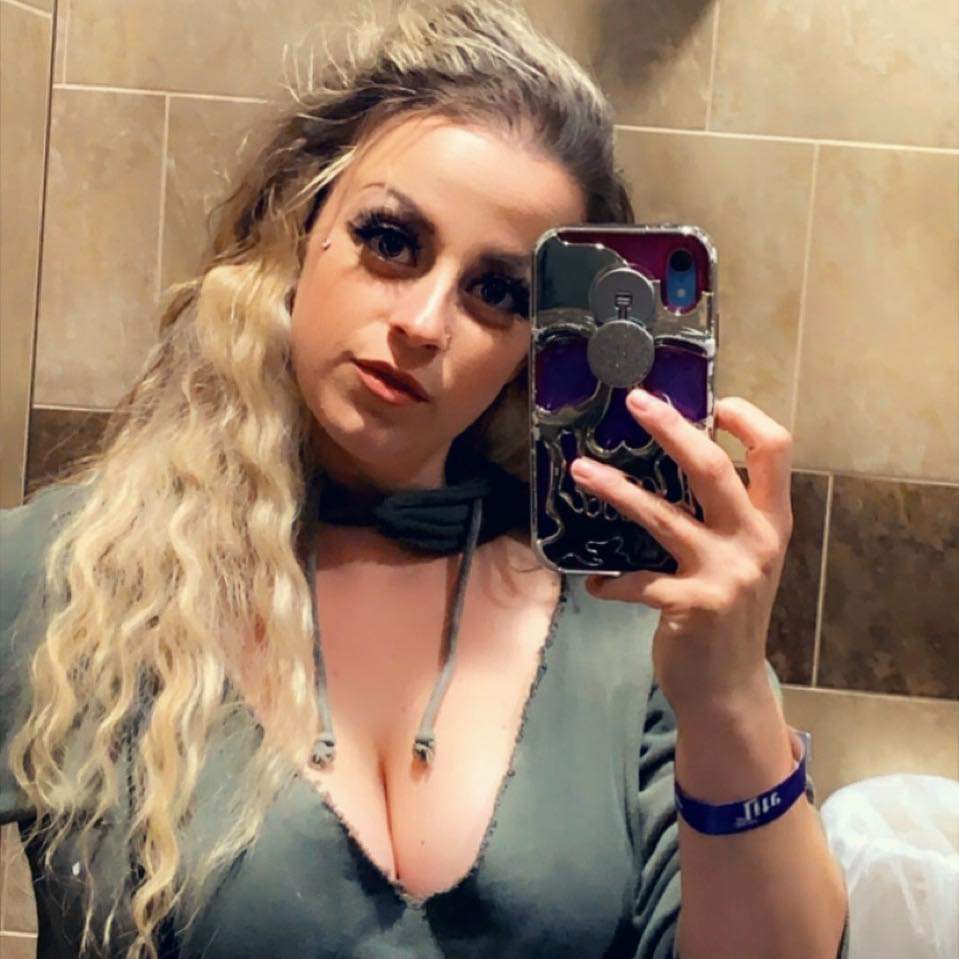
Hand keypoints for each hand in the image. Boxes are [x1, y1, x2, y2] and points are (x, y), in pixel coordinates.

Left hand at [568, 388, 793, 717]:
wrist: (729, 688)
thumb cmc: (731, 614)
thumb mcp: (745, 559)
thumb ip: (726, 516)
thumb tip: (676, 458)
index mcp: (773, 522)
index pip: (776, 451)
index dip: (748, 419)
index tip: (714, 403)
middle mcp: (755, 541)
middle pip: (712, 468)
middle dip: (672, 429)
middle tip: (635, 401)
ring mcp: (724, 574)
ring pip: (661, 515)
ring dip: (616, 489)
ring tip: (581, 470)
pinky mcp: (690, 605)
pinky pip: (635, 580)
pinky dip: (608, 581)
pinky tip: (595, 584)